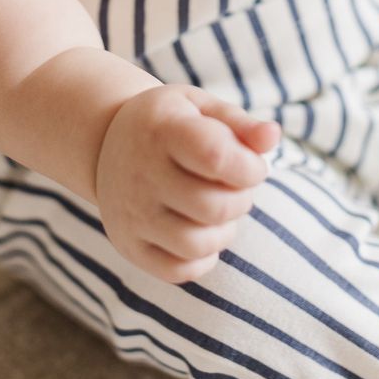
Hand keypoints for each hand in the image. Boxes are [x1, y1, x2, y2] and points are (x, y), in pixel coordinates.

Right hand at [94, 83, 280, 283]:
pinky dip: (203, 259)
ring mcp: (131, 214)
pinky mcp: (129, 245)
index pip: (216, 157)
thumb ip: (240, 123)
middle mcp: (140, 174)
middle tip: (235, 185)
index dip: (250, 167)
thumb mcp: (200, 107)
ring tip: (219, 209)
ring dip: (224, 231)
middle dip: (241, 199)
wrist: (106, 140)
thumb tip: (273, 137)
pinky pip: (178, 270)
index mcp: (162, 130)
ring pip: (197, 245)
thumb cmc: (170, 123)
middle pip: (213, 207)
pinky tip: (201, 230)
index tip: (253, 164)